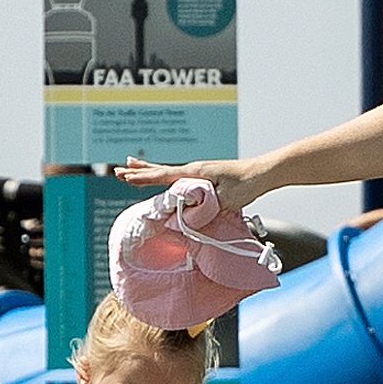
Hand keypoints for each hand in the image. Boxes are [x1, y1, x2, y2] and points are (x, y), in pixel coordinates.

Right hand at [115, 156, 260, 201]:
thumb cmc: (247, 184)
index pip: (163, 175)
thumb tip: (184, 217)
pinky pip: (180, 179)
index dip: (144, 178)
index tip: (125, 177)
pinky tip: (166, 181)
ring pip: (168, 173)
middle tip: (118, 170)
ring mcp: (200, 172)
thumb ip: (204, 208)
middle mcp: (194, 169)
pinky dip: (167, 178)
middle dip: (140, 172)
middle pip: (160, 171)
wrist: (264, 172)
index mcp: (195, 172)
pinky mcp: (207, 177)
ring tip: (133, 166)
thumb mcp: (224, 200)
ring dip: (150, 172)